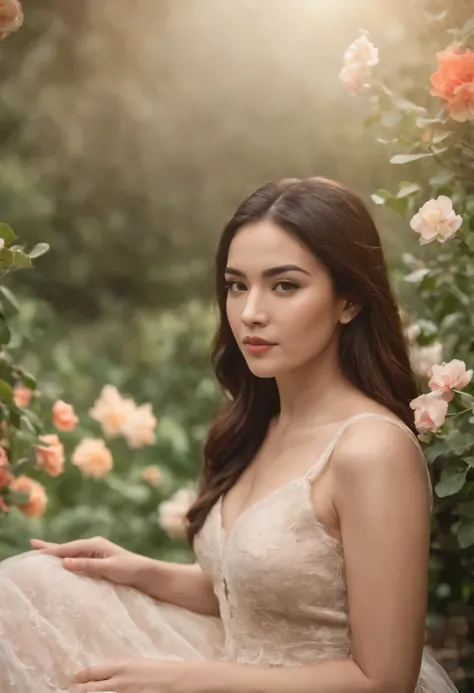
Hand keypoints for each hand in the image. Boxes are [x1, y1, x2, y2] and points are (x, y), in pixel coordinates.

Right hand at [29, 536, 146, 587]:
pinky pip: (77, 560)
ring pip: (71, 553)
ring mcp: (95, 554)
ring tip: (41, 551)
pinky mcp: (97, 562)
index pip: (68, 548)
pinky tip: (61, 562)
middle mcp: (93, 546)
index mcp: (95, 544)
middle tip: (31, 544)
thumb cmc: (130, 569)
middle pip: (67, 548)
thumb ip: (87, 565)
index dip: (52, 551)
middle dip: (50, 547)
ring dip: (56, 553)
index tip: (35, 552)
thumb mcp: (108, 567)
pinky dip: (66, 560)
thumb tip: (65, 562)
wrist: (146, 574)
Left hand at [70, 657, 193, 692]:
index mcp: (121, 666)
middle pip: (90, 689)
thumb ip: (120, 670)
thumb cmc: (159, 669)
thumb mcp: (137, 664)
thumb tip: (104, 675)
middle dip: (78, 691)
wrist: (177, 680)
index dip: (79, 678)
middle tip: (69, 692)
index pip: (93, 673)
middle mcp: (119, 682)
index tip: (71, 681)